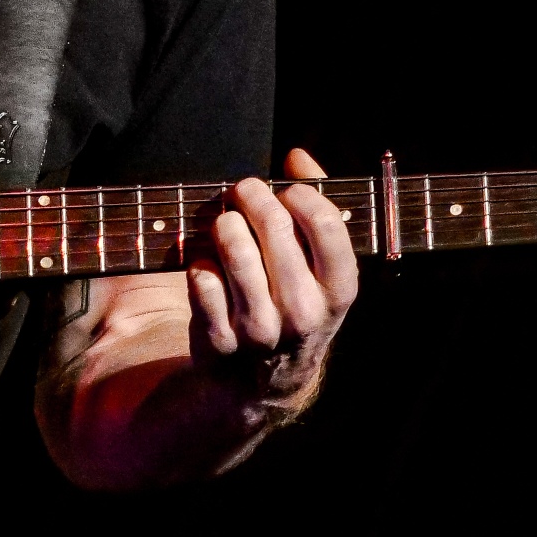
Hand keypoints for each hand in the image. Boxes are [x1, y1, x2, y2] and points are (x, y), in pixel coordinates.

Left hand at [185, 148, 358, 407]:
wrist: (263, 380)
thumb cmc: (294, 302)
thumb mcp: (320, 265)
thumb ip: (317, 203)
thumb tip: (298, 156)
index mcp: (338, 291)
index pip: (326, 224)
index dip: (302, 194)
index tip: (287, 191)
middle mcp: (304, 312)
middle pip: (274, 226)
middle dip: (252, 195)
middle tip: (244, 191)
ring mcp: (261, 329)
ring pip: (234, 248)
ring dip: (224, 223)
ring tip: (225, 223)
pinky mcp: (220, 339)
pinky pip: (201, 278)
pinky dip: (199, 261)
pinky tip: (208, 263)